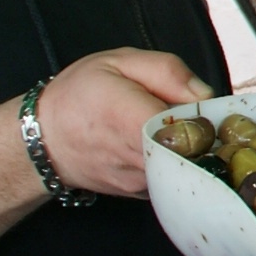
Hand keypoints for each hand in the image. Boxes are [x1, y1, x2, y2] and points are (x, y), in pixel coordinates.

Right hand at [35, 49, 214, 197]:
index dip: (210, 118)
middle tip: (204, 117)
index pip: (192, 129)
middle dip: (209, 134)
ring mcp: (140, 181)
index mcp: (133, 120)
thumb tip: (204, 94)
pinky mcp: (140, 193)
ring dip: (194, 148)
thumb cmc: (78, 95)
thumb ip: (167, 71)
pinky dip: (178, 162)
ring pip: (186, 167)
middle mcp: (139, 158)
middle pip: (196, 151)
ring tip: (182, 128)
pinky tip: (166, 146)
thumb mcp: (119, 62)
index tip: (212, 108)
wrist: (44, 139)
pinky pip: (172, 176)